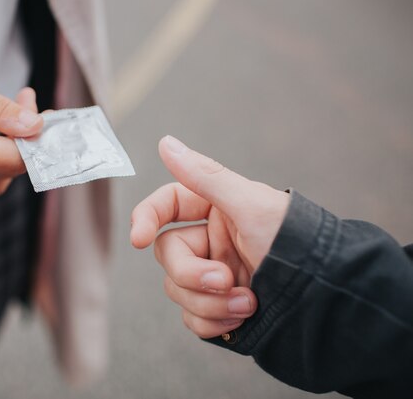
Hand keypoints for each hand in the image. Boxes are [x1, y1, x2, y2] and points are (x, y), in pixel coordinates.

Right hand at [0, 51, 43, 195]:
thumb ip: (0, 109)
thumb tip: (35, 127)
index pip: (11, 159)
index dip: (37, 141)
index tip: (47, 116)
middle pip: (10, 169)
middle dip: (28, 140)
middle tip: (28, 103)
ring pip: (3, 177)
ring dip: (16, 148)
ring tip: (13, 112)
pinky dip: (0, 157)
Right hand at [130, 136, 289, 337]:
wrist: (329, 293)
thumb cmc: (297, 240)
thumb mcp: (252, 205)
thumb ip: (205, 176)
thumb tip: (166, 143)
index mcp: (214, 210)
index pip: (166, 207)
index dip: (146, 218)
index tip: (138, 238)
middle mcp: (209, 242)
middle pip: (168, 256)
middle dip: (192, 274)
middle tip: (224, 280)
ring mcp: (212, 276)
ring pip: (176, 290)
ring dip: (209, 303)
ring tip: (248, 303)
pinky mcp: (218, 308)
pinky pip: (192, 319)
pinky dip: (214, 323)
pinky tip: (243, 318)